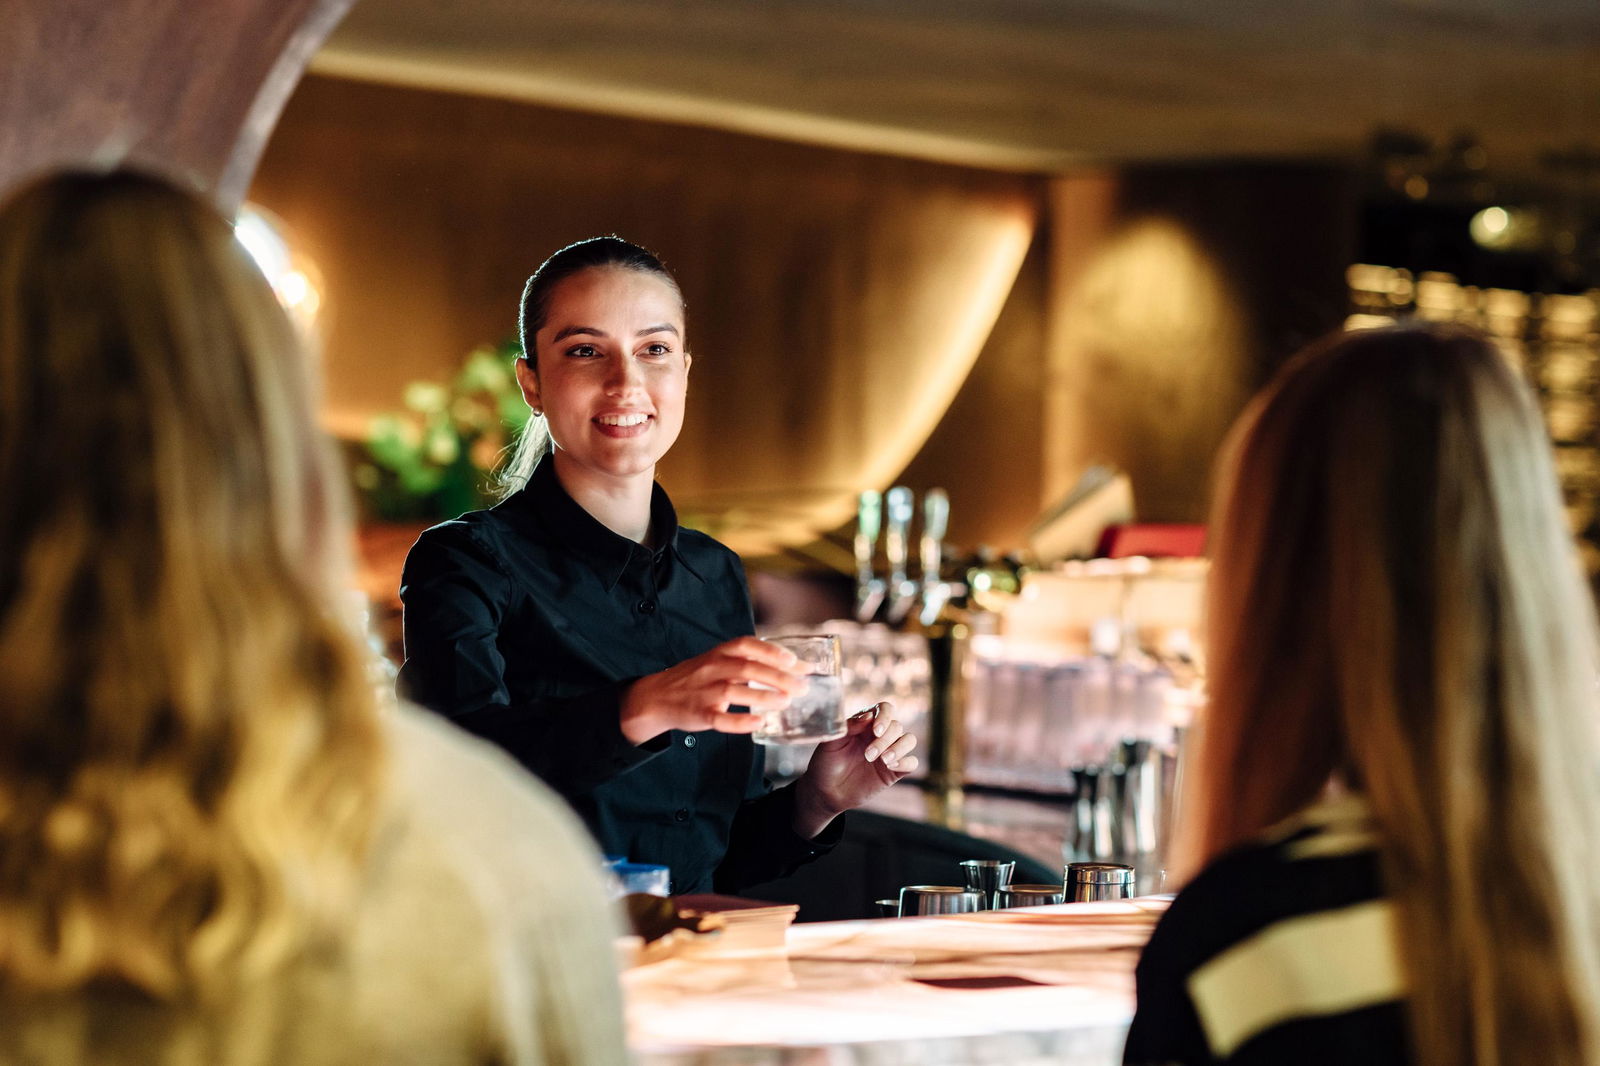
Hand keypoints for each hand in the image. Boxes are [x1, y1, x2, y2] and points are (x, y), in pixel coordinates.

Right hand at [619, 636, 802, 743]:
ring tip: (786, 702)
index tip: (794, 662)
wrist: (657, 697)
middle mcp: (712, 668)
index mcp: (720, 653)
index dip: (771, 651)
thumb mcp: (719, 661)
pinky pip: (720, 718)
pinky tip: (759, 722)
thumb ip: (750, 662)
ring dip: (763, 696)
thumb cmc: (696, 678)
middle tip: (801, 687)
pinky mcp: (699, 713)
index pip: (747, 645)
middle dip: (777, 677)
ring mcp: (704, 691)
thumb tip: (793, 667)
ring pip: (735, 690)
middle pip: (747, 668)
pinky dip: (740, 721)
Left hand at [791, 701, 917, 838]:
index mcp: (865, 723)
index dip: (884, 716)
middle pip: (897, 726)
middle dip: (885, 740)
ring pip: (909, 740)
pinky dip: (906, 762)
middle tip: (868, 755)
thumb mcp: (831, 742)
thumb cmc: (826, 763)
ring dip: (899, 748)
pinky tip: (890, 767)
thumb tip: (868, 716)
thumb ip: (849, 727)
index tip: (875, 731)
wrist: (826, 791)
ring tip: (884, 761)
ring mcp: (888, 752)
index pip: (885, 709)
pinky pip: (912, 762)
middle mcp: (880, 735)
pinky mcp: (894, 771)